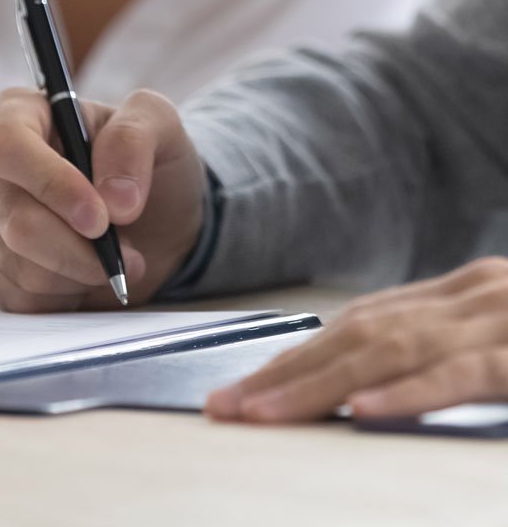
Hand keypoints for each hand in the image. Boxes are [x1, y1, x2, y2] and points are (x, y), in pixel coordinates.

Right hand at [0, 88, 205, 312]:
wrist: (144, 217)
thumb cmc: (141, 162)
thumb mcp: (157, 125)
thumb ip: (134, 139)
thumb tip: (114, 198)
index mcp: (14, 113)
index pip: (6, 147)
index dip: (50, 184)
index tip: (100, 218)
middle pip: (15, 221)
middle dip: (79, 249)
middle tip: (127, 253)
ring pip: (20, 267)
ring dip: (79, 274)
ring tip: (108, 259)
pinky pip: (18, 299)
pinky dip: (64, 297)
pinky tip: (81, 275)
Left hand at [205, 257, 507, 422]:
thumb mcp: (500, 333)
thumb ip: (441, 346)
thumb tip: (367, 380)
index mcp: (458, 293)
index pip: (357, 325)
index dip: (294, 357)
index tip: (241, 388)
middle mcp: (469, 298)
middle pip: (357, 336)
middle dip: (283, 373)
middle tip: (225, 406)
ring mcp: (497, 324)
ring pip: (391, 351)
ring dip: (319, 384)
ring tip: (263, 412)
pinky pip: (460, 375)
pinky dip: (407, 392)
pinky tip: (361, 409)